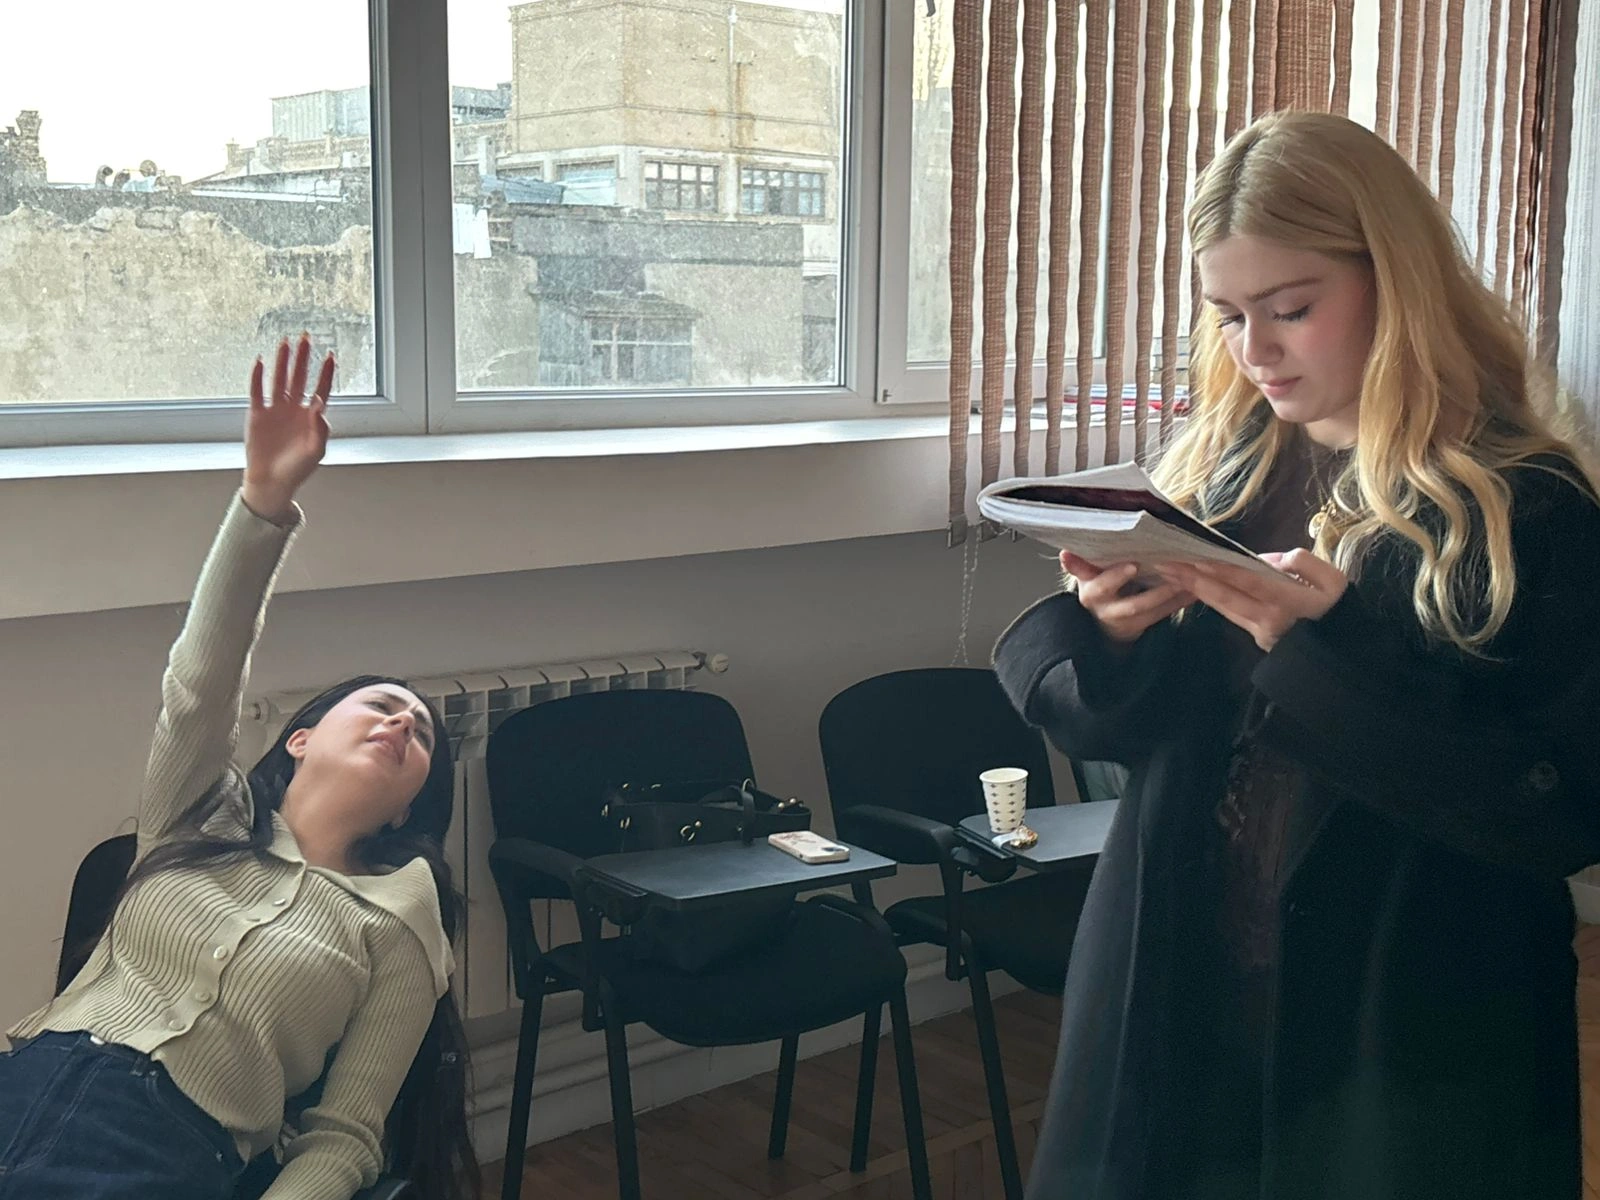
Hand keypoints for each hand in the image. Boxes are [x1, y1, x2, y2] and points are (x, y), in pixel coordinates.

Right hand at [242, 335, 333, 521]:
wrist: (271, 481)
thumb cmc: (296, 469)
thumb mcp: (315, 452)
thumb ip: (321, 430)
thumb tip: (320, 406)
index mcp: (310, 417)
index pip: (320, 389)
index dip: (325, 373)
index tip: (330, 355)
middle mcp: (293, 409)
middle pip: (299, 377)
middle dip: (303, 358)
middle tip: (306, 337)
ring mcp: (275, 410)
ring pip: (279, 380)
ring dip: (282, 362)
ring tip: (284, 342)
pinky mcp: (257, 414)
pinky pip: (257, 391)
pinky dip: (257, 377)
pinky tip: (260, 362)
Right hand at [1061, 551, 1195, 647]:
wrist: (1103, 621)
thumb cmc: (1100, 586)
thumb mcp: (1086, 575)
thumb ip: (1081, 563)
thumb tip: (1064, 552)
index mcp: (1091, 592)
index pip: (1097, 583)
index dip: (1111, 576)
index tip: (1128, 565)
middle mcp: (1106, 610)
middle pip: (1132, 605)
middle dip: (1153, 590)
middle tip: (1170, 573)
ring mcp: (1126, 622)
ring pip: (1151, 610)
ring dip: (1171, 595)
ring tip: (1189, 579)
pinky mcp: (1142, 627)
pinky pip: (1164, 614)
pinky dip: (1180, 602)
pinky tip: (1195, 590)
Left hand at [1155, 549, 1347, 651]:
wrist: (1342, 650)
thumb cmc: (1338, 609)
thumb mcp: (1333, 580)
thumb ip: (1303, 563)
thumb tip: (1269, 560)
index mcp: (1288, 601)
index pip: (1247, 582)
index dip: (1219, 569)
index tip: (1193, 556)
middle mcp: (1268, 619)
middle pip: (1224, 596)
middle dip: (1192, 579)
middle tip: (1164, 563)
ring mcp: (1259, 631)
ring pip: (1221, 606)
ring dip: (1194, 588)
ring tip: (1170, 571)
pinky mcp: (1255, 636)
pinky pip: (1229, 613)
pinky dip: (1209, 598)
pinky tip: (1193, 585)